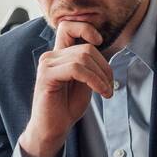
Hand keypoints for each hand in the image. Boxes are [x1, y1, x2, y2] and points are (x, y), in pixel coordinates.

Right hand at [18, 21, 112, 156]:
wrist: (52, 129)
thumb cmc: (66, 107)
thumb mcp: (84, 82)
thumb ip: (90, 66)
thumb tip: (104, 55)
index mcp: (59, 55)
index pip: (68, 27)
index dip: (85, 28)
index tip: (99, 41)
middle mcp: (50, 56)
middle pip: (86, 48)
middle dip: (105, 67)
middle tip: (110, 86)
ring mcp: (46, 64)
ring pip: (83, 58)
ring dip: (101, 76)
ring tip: (106, 91)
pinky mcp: (46, 76)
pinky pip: (76, 69)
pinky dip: (94, 80)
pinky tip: (100, 92)